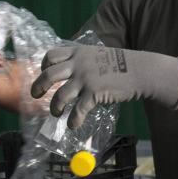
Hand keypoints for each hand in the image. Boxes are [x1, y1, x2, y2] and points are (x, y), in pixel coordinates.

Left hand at [30, 45, 177, 127]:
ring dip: (55, 107)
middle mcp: (78, 64)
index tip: (43, 72)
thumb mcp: (99, 54)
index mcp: (78, 53)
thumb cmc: (123, 63)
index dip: (43, 65)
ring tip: (56, 113)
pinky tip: (73, 125)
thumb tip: (74, 69)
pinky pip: (78, 110)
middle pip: (49, 75)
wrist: (141, 70)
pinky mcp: (94, 93)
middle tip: (35, 95)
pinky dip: (74, 120)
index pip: (51, 55)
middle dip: (39, 86)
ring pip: (60, 95)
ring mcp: (86, 79)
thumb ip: (85, 60)